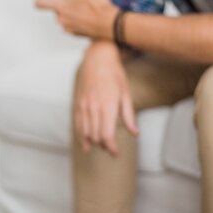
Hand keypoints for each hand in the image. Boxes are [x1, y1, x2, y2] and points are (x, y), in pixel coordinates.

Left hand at [35, 0, 117, 40]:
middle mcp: (61, 19)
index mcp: (60, 7)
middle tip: (80, 0)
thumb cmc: (97, 7)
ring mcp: (67, 27)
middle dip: (65, 3)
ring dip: (72, 11)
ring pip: (65, 16)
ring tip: (87, 8)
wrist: (110, 24)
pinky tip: (89, 17)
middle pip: (57, 8)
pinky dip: (78, 19)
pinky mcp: (74, 33)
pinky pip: (72, 23)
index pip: (40, 3)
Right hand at [75, 41, 138, 156]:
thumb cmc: (115, 75)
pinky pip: (77, 125)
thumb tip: (135, 133)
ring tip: (101, 145)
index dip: (111, 148)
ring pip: (86, 133)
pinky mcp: (77, 104)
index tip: (116, 153)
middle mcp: (94, 107)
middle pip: (96, 136)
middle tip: (111, 149)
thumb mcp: (126, 94)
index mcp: (108, 106)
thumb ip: (129, 116)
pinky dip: (82, 136)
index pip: (107, 135)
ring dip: (94, 142)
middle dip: (104, 146)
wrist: (97, 59)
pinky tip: (86, 144)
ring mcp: (84, 106)